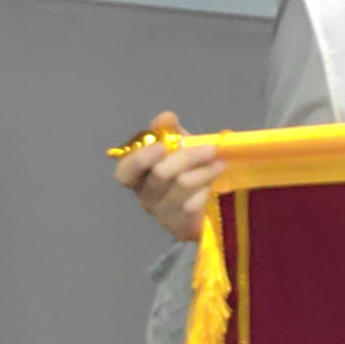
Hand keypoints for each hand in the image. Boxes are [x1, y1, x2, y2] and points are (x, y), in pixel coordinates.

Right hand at [117, 112, 228, 242]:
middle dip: (188, 156)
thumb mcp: (176, 147)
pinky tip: (214, 184)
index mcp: (138, 176)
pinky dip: (207, 189)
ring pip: (182, 185)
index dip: (140, 159)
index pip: (125, 171)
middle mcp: (145, 196)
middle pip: (161, 173)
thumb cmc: (183, 170)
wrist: (201, 206)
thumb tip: (165, 118)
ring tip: (219, 163)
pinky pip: (194, 203)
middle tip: (210, 149)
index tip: (162, 146)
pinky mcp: (180, 225)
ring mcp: (162, 213)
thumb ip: (169, 130)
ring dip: (205, 171)